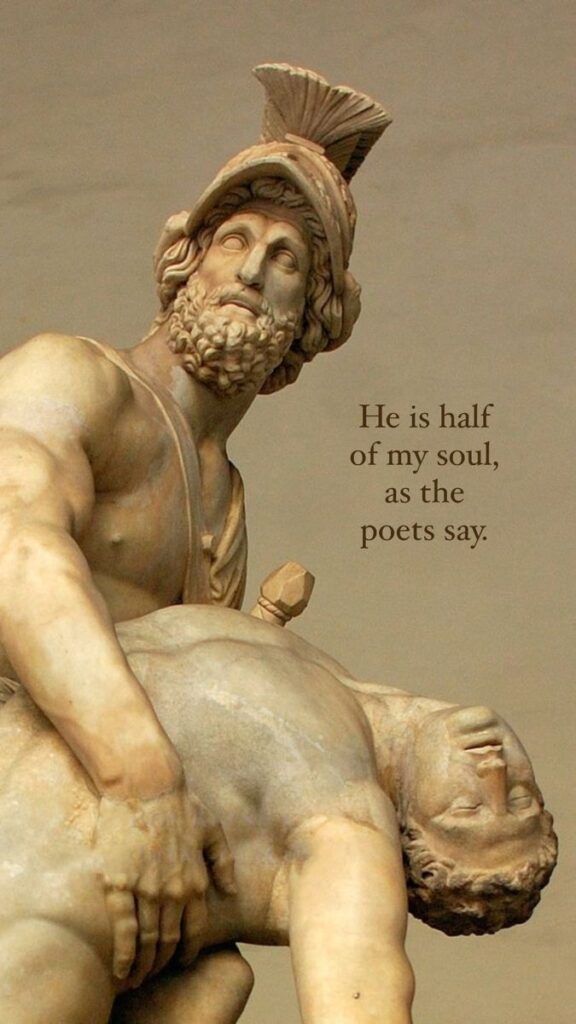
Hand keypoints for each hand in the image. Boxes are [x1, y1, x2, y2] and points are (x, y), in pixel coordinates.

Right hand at [95, 784, 234, 987]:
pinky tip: (122, 968)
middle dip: (164, 962)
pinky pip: (123, 929)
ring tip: (138, 976)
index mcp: (196, 879)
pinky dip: (124, 954)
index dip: (189, 950)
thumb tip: (231, 890)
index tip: (181, 959)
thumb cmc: (179, 801)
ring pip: (148, 941)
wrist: (145, 782)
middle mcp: (173, 891)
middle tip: (156, 971)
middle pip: (170, 941)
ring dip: (145, 965)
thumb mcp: (212, 828)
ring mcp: (145, 889)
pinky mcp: (118, 884)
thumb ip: (223, 862)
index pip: (196, 930)